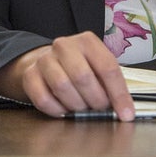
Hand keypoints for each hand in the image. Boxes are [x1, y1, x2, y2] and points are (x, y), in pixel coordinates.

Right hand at [0, 32, 135, 120]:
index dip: (119, 94)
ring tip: (82, 108)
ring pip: (62, 86)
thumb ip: (110, 84)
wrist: (45, 62)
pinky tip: (64, 110)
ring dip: (76, 105)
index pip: (107, 68)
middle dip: (95, 100)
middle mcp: (64, 45)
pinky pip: (43, 98)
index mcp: (87, 42)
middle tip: (99, 109)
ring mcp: (44, 59)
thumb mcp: (97, 68)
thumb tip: (125, 111)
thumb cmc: (79, 67)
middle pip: (83, 77)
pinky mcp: (30, 74)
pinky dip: (57, 110)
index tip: (125, 114)